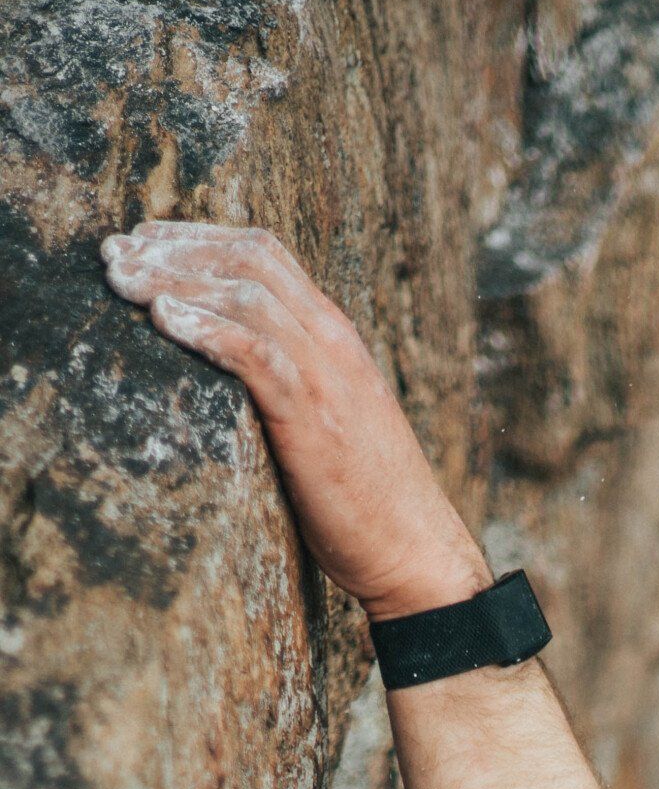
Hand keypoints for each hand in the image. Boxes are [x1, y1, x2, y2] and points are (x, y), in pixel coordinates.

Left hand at [100, 221, 489, 622]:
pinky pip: (256, 354)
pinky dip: (207, 329)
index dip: (196, 236)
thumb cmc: (367, 500)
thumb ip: (290, 381)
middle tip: (113, 255)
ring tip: (122, 281)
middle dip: (173, 248)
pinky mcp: (314, 419)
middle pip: (247, 259)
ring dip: (175, 279)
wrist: (414, 552)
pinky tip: (164, 320)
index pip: (264, 253)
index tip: (142, 240)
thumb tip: (229, 369)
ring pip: (246, 295)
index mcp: (334, 336)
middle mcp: (332, 342)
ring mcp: (327, 377)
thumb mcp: (329, 419)